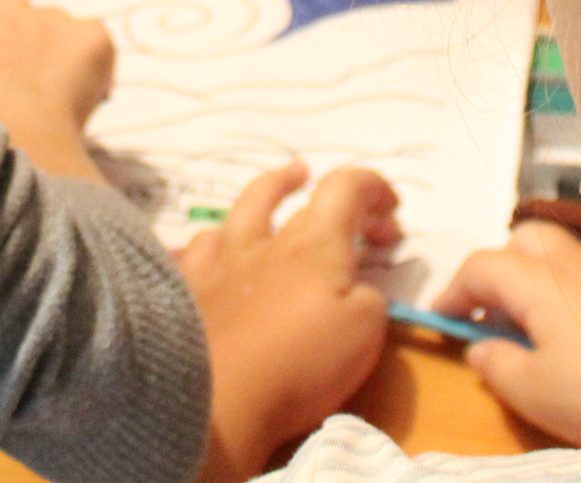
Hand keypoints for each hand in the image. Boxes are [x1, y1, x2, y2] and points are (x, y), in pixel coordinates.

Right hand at [0, 0, 115, 179]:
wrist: (8, 143)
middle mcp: (8, 4)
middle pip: (21, 23)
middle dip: (25, 51)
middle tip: (24, 97)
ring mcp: (52, 16)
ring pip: (60, 34)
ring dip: (58, 60)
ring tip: (50, 107)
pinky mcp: (90, 34)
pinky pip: (95, 49)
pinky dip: (93, 72)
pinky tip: (77, 105)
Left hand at [183, 162, 401, 482]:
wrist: (215, 401)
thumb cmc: (298, 364)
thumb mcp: (365, 332)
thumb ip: (368, 298)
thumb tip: (355, 289)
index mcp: (315, 245)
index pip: (346, 188)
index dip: (373, 188)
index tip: (392, 210)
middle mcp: (266, 241)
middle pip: (303, 200)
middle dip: (341, 202)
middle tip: (362, 222)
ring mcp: (220, 262)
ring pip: (245, 207)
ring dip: (273, 187)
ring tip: (287, 180)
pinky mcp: (188, 290)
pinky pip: (197, 247)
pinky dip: (214, 239)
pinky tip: (214, 242)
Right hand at [434, 221, 580, 445]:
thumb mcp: (538, 393)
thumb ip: (499, 366)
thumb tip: (481, 347)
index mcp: (541, 281)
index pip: (481, 265)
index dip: (455, 290)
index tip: (444, 318)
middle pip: (528, 240)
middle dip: (502, 268)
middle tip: (495, 313)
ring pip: (571, 258)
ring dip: (547, 281)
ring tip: (546, 329)